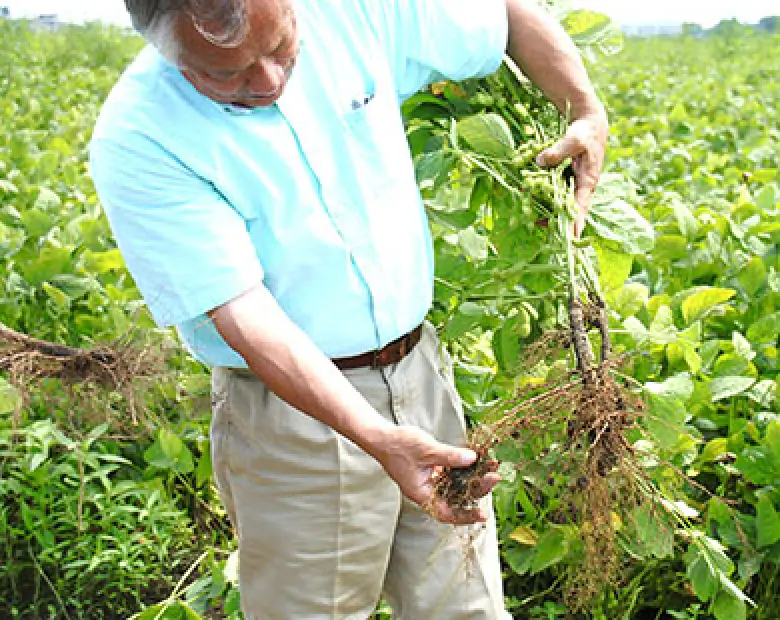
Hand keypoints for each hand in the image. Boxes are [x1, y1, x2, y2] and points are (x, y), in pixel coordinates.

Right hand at [374, 426, 499, 524]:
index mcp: (422, 494)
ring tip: (490, 466)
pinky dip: (463, 467)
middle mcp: (427, 490)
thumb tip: (472, 459)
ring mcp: (430, 479)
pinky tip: (475, 458)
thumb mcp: (426, 450)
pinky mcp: (432, 469)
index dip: (465, 516)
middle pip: (456, 497)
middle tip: (493, 476)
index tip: (483, 514)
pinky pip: (452, 472)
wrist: (381, 435)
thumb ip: (449, 456)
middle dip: (476, 489)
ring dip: (473, 476)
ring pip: (456, 484)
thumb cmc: (398, 446)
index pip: (447, 513)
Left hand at [536, 105, 608, 236]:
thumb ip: (558, 151)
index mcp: (587, 181)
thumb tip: (541, 162)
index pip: (581, 207)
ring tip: (533, 218)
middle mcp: (581, 186)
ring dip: (547, 209)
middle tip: (542, 228)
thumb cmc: (585, 132)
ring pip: (559, 201)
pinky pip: (554, 190)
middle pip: (568, 209)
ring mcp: (573, 183)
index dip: (575, 222)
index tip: (571, 238)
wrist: (589, 123)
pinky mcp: (565, 178)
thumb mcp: (574, 139)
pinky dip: (543, 195)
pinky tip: (530, 196)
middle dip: (556, 220)